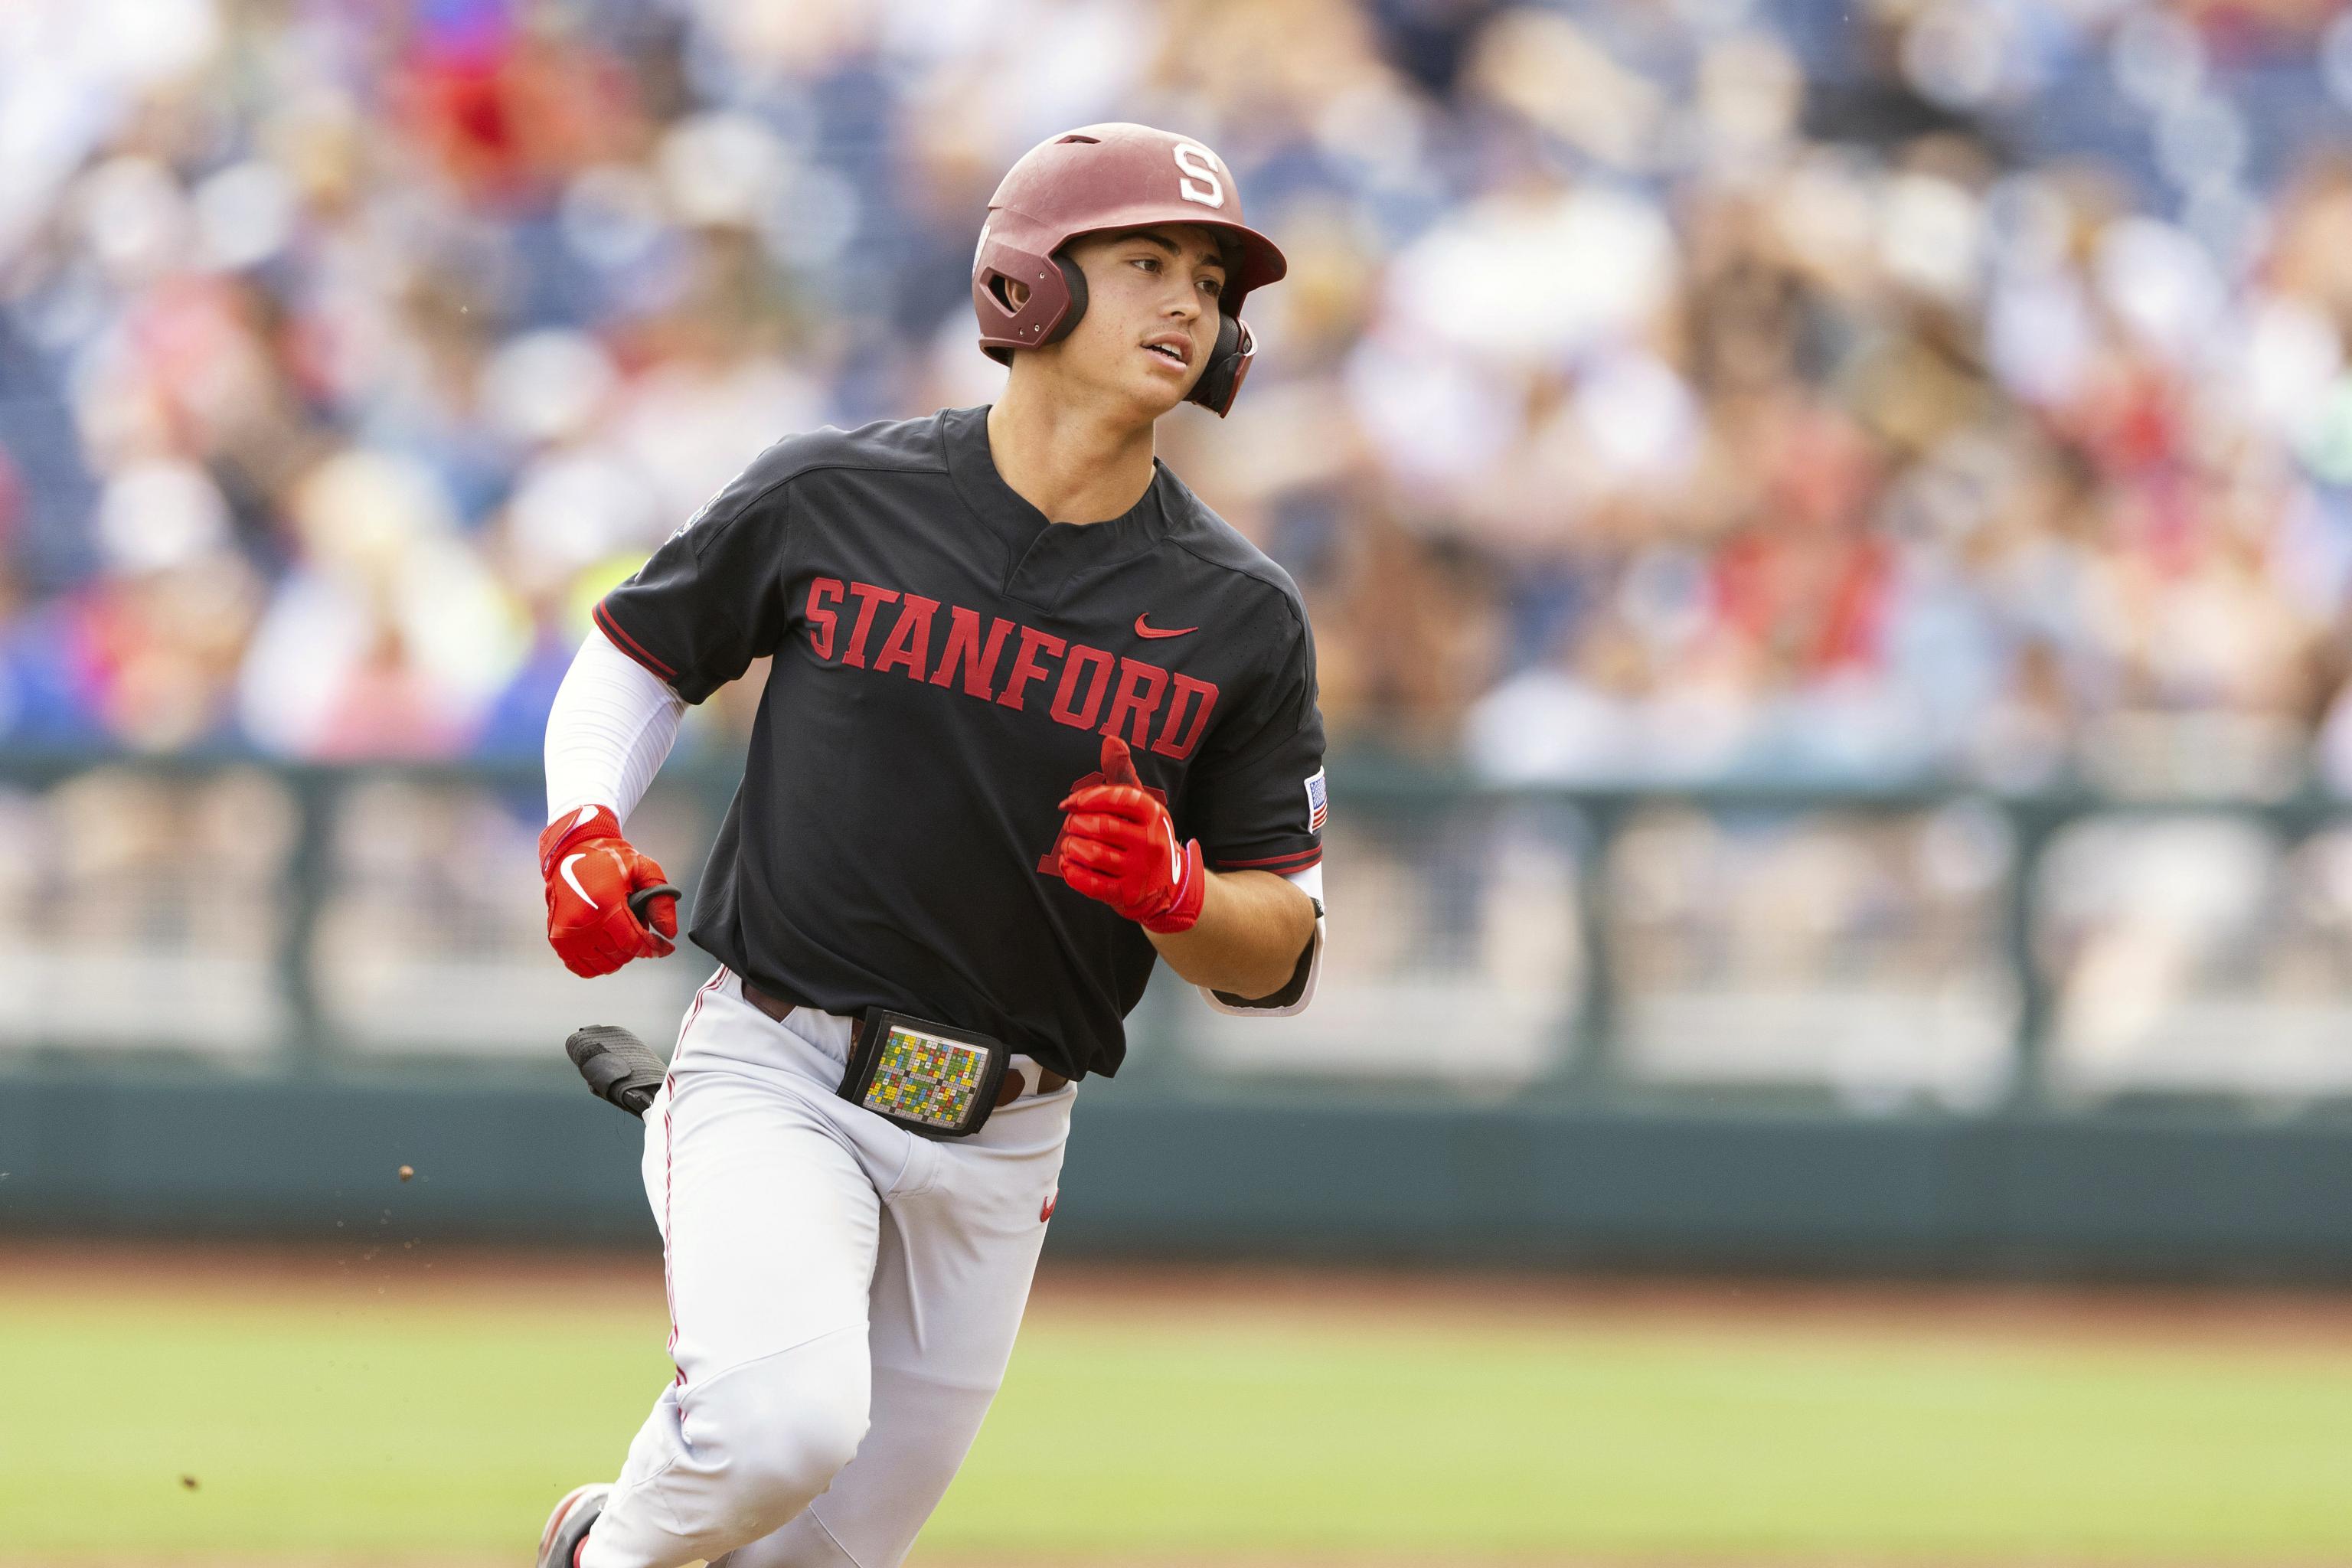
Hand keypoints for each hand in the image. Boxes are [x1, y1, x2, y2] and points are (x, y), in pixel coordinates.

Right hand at [538, 805, 678, 976]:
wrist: (571, 851)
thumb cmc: (607, 859)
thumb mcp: (643, 869)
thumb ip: (661, 900)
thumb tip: (668, 932)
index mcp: (604, 903)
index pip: (634, 942)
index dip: (654, 948)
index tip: (664, 947)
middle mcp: (583, 921)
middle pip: (620, 955)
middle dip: (636, 948)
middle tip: (638, 931)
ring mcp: (567, 932)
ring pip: (602, 964)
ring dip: (619, 957)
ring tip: (622, 939)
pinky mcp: (557, 938)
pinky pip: (580, 966)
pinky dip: (596, 965)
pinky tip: (606, 952)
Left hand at [1055, 736, 1204, 933]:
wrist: (1167, 886)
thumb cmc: (1144, 835)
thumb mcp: (1140, 804)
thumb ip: (1121, 773)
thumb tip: (1111, 738)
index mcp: (1154, 814)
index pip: (1117, 797)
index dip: (1086, 798)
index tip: (1068, 804)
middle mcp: (1152, 842)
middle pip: (1100, 827)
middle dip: (1076, 825)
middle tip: (1070, 826)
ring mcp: (1141, 871)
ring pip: (1092, 854)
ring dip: (1071, 848)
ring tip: (1069, 845)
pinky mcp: (1128, 895)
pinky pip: (1091, 883)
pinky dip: (1072, 873)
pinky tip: (1067, 864)